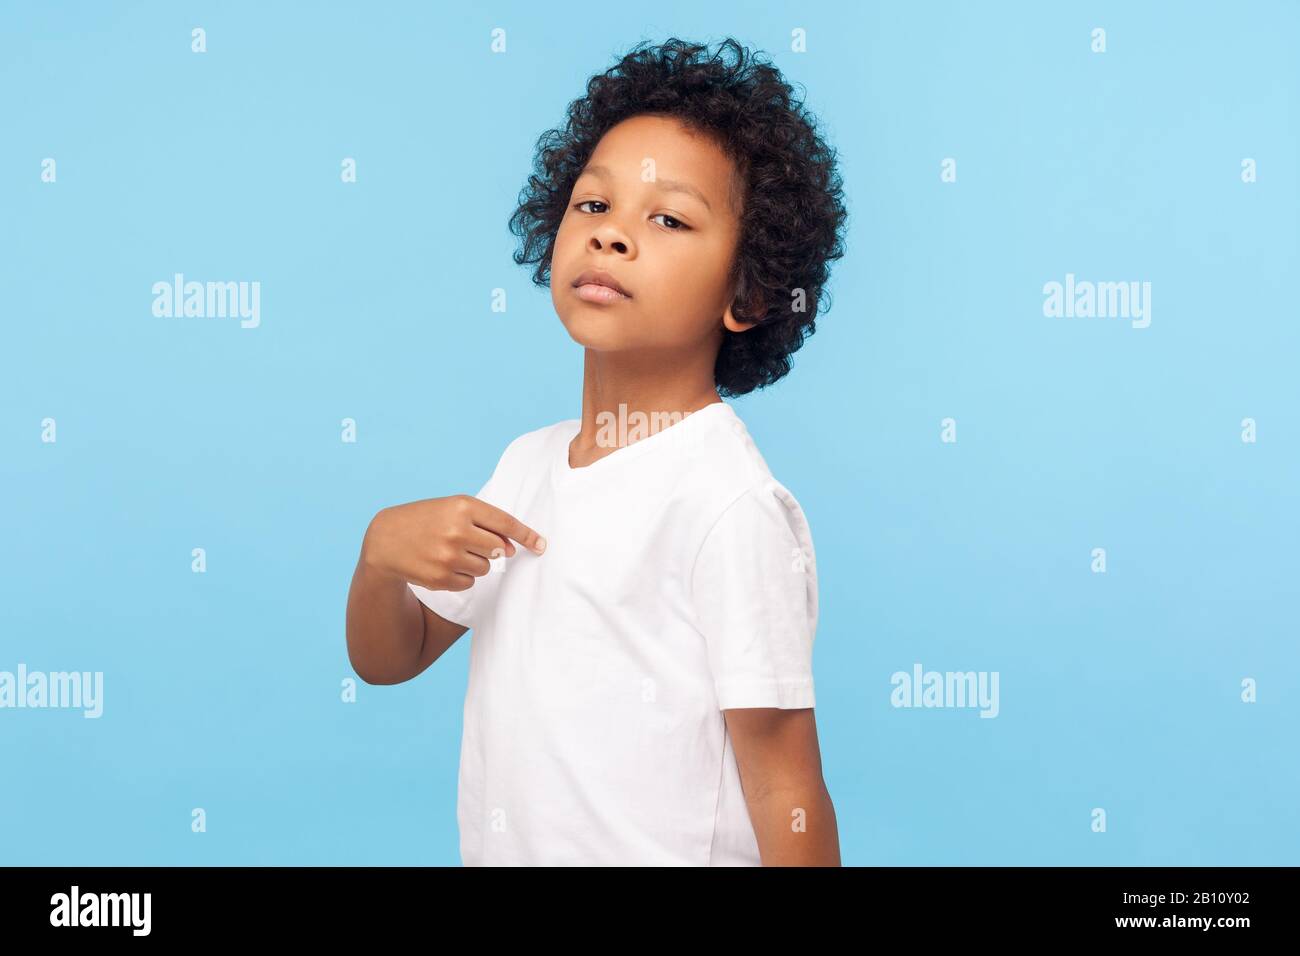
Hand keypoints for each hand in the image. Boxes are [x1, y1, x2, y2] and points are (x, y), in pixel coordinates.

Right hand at [362, 495, 545, 591]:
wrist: (386, 539)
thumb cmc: (426, 519)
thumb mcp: (452, 509)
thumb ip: (485, 522)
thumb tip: (512, 548)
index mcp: (462, 506)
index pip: (505, 523)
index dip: (527, 535)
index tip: (542, 545)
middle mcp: (457, 530)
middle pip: (499, 548)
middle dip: (493, 548)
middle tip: (471, 542)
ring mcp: (449, 556)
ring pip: (486, 567)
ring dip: (476, 562)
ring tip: (451, 551)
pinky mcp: (441, 578)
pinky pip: (470, 582)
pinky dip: (462, 576)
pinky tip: (442, 565)